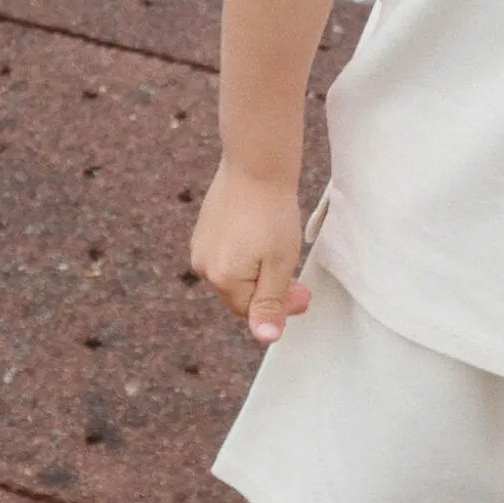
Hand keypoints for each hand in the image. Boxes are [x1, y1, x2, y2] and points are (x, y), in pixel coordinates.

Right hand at [189, 158, 312, 343]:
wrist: (256, 164)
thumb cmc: (271, 212)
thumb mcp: (279, 262)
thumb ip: (271, 302)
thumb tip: (266, 338)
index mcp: (222, 278)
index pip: (252, 310)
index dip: (281, 307)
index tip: (303, 294)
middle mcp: (203, 265)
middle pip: (241, 294)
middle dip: (270, 291)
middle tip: (297, 279)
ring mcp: (200, 245)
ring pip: (235, 273)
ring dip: (258, 272)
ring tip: (280, 252)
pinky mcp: (204, 228)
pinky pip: (227, 253)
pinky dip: (247, 254)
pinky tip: (262, 236)